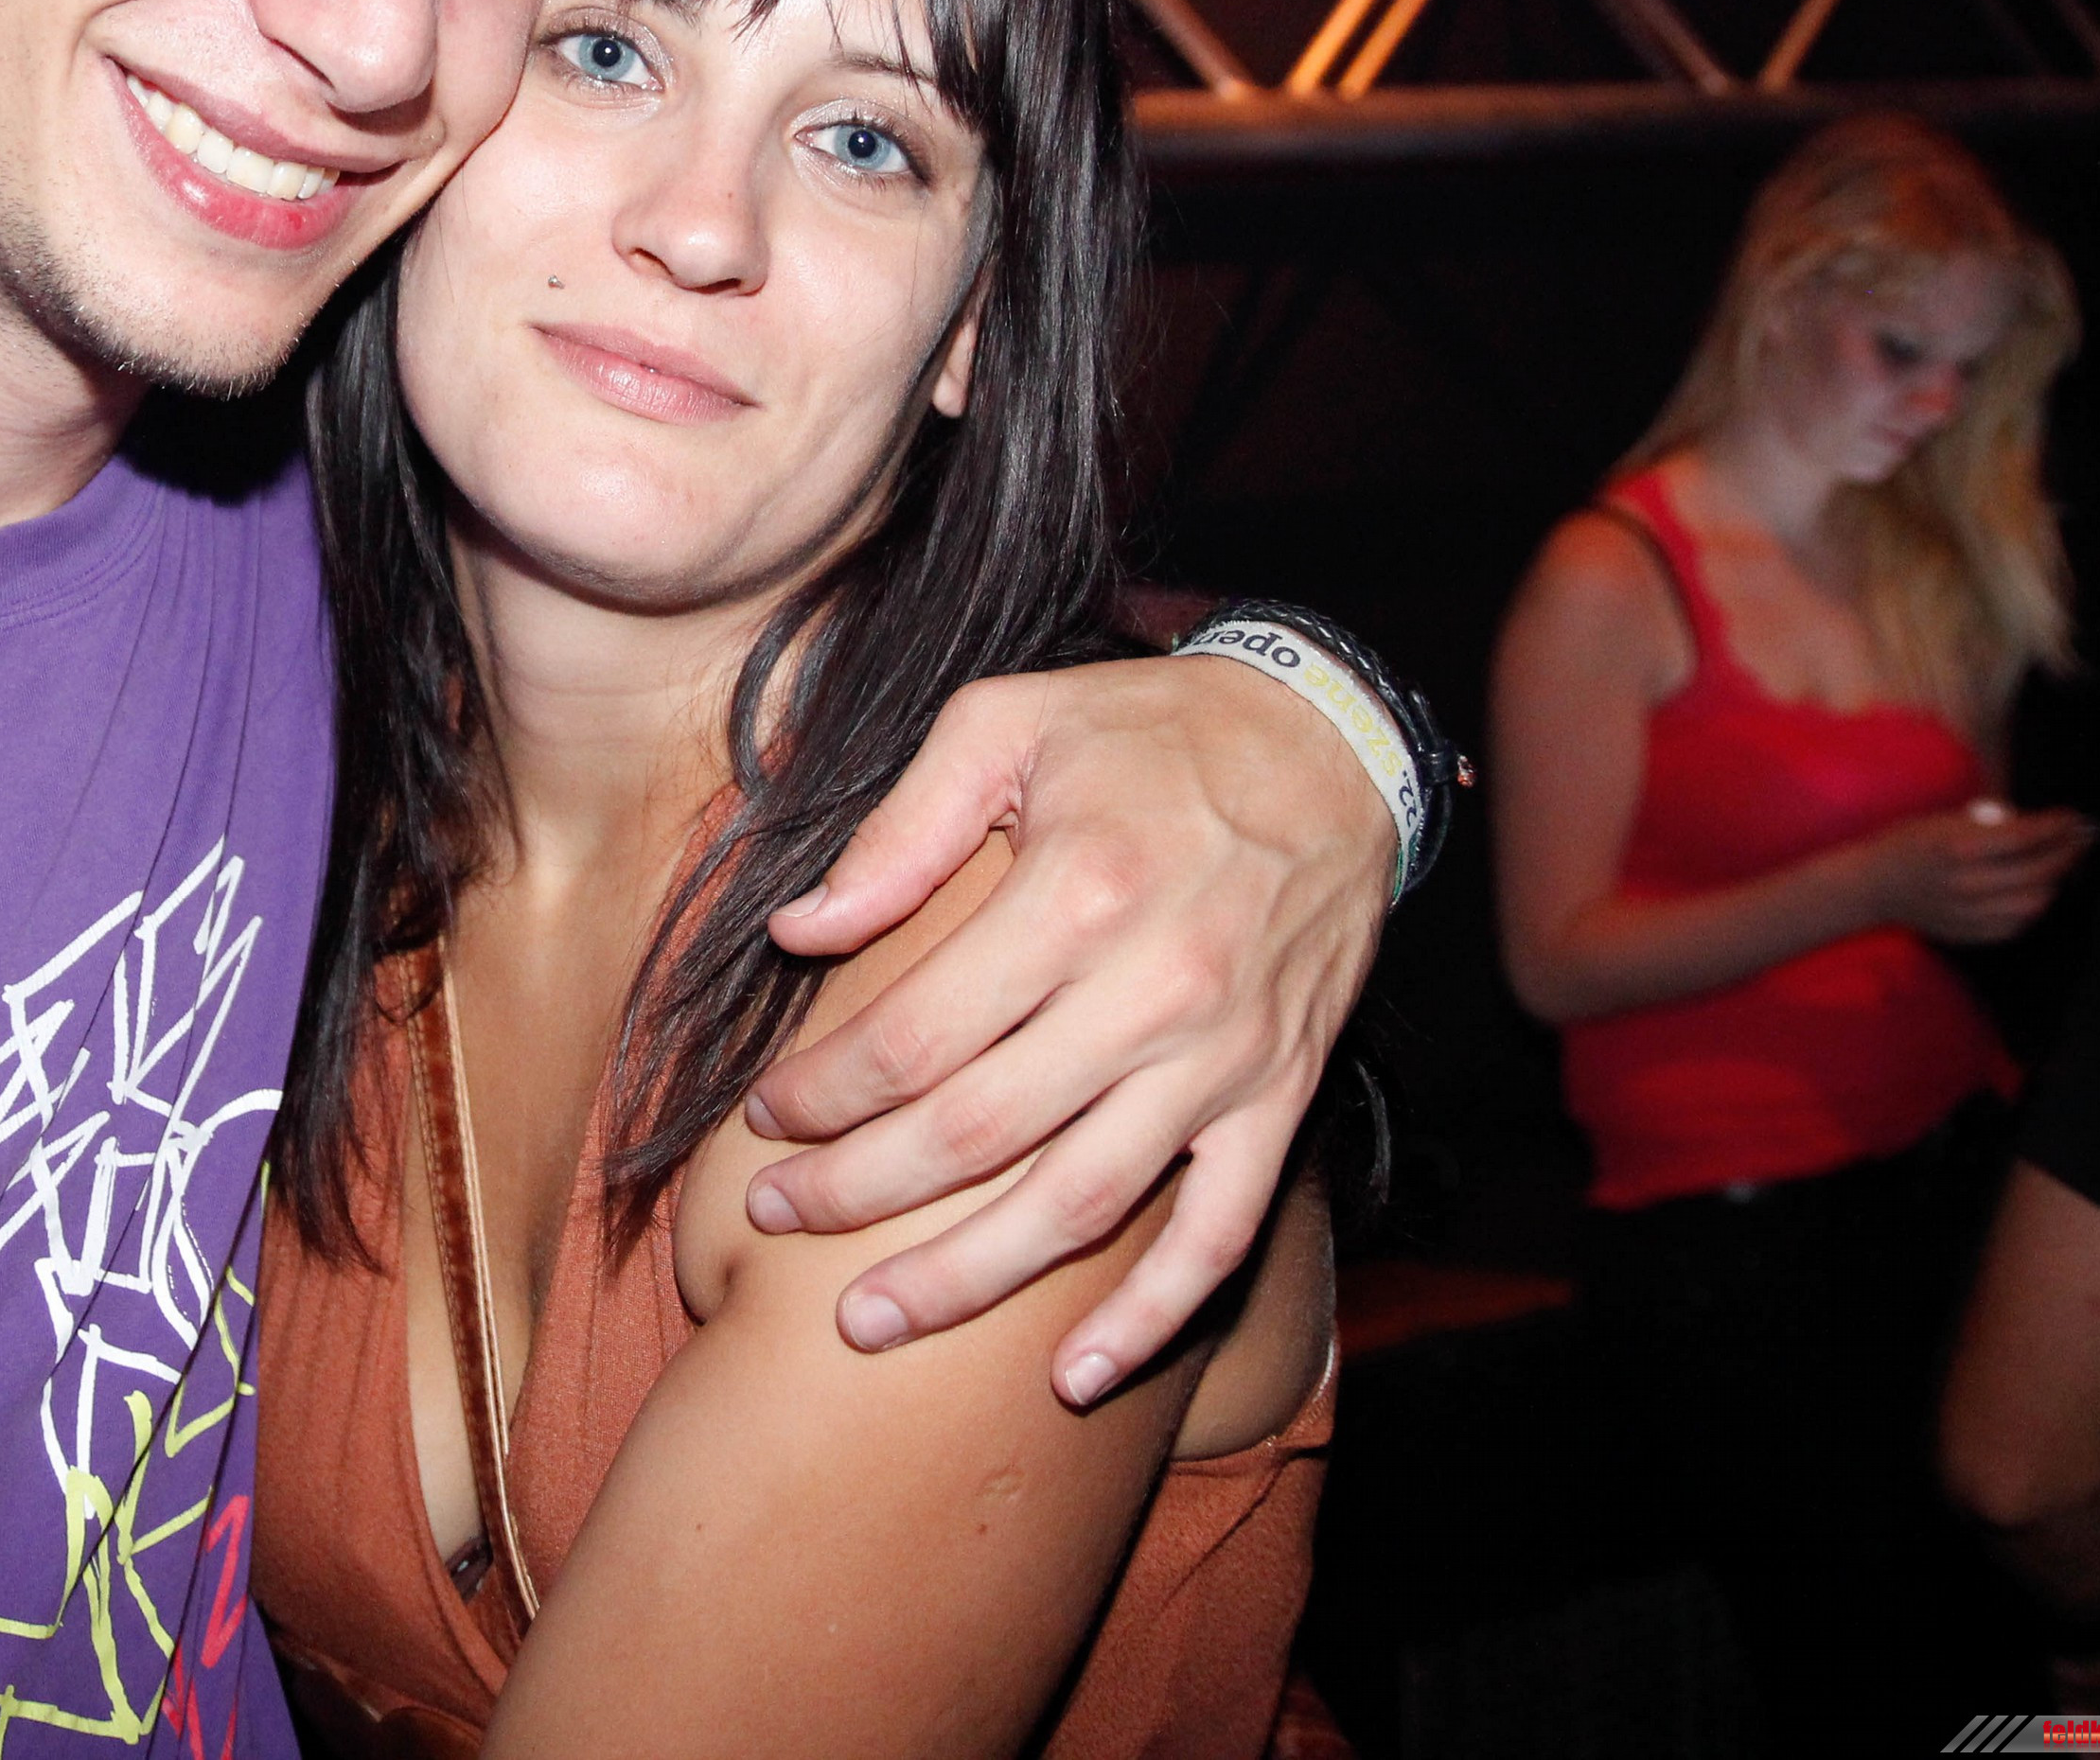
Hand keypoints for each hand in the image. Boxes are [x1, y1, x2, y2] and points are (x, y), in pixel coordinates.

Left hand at [738, 655, 1390, 1394]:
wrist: (1333, 748)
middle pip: (976, 1132)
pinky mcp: (1279, 1099)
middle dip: (857, 1192)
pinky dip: (1150, 1320)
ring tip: (868, 1323)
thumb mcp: (1010, 723)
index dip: (825, 1092)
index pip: (915, 1034)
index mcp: (1074, 892)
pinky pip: (1219, 1236)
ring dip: (966, 1278)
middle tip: (774, 1224)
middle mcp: (1152, 990)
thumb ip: (902, 828)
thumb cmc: (1151, 730)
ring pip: (1079, 1207)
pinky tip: (1072, 1378)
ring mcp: (1223, 1059)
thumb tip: (799, 928)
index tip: (766, 1120)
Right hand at [1860, 802, 2089, 946]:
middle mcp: (1968, 882)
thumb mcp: (1946, 821)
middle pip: (2039, 869)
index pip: (2026, 835)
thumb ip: (1992, 826)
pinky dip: (2034, 906)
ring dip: (2056, 880)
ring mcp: (1971, 912)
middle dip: (2068, 852)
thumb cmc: (1909, 844)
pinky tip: (2036, 890)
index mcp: (1959, 846)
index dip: (2058, 826)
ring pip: (2036, 900)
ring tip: (2062, 864)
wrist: (1873, 886)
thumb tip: (2043, 827)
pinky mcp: (1972, 932)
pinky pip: (2019, 923)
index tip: (2075, 818)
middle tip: (2081, 840)